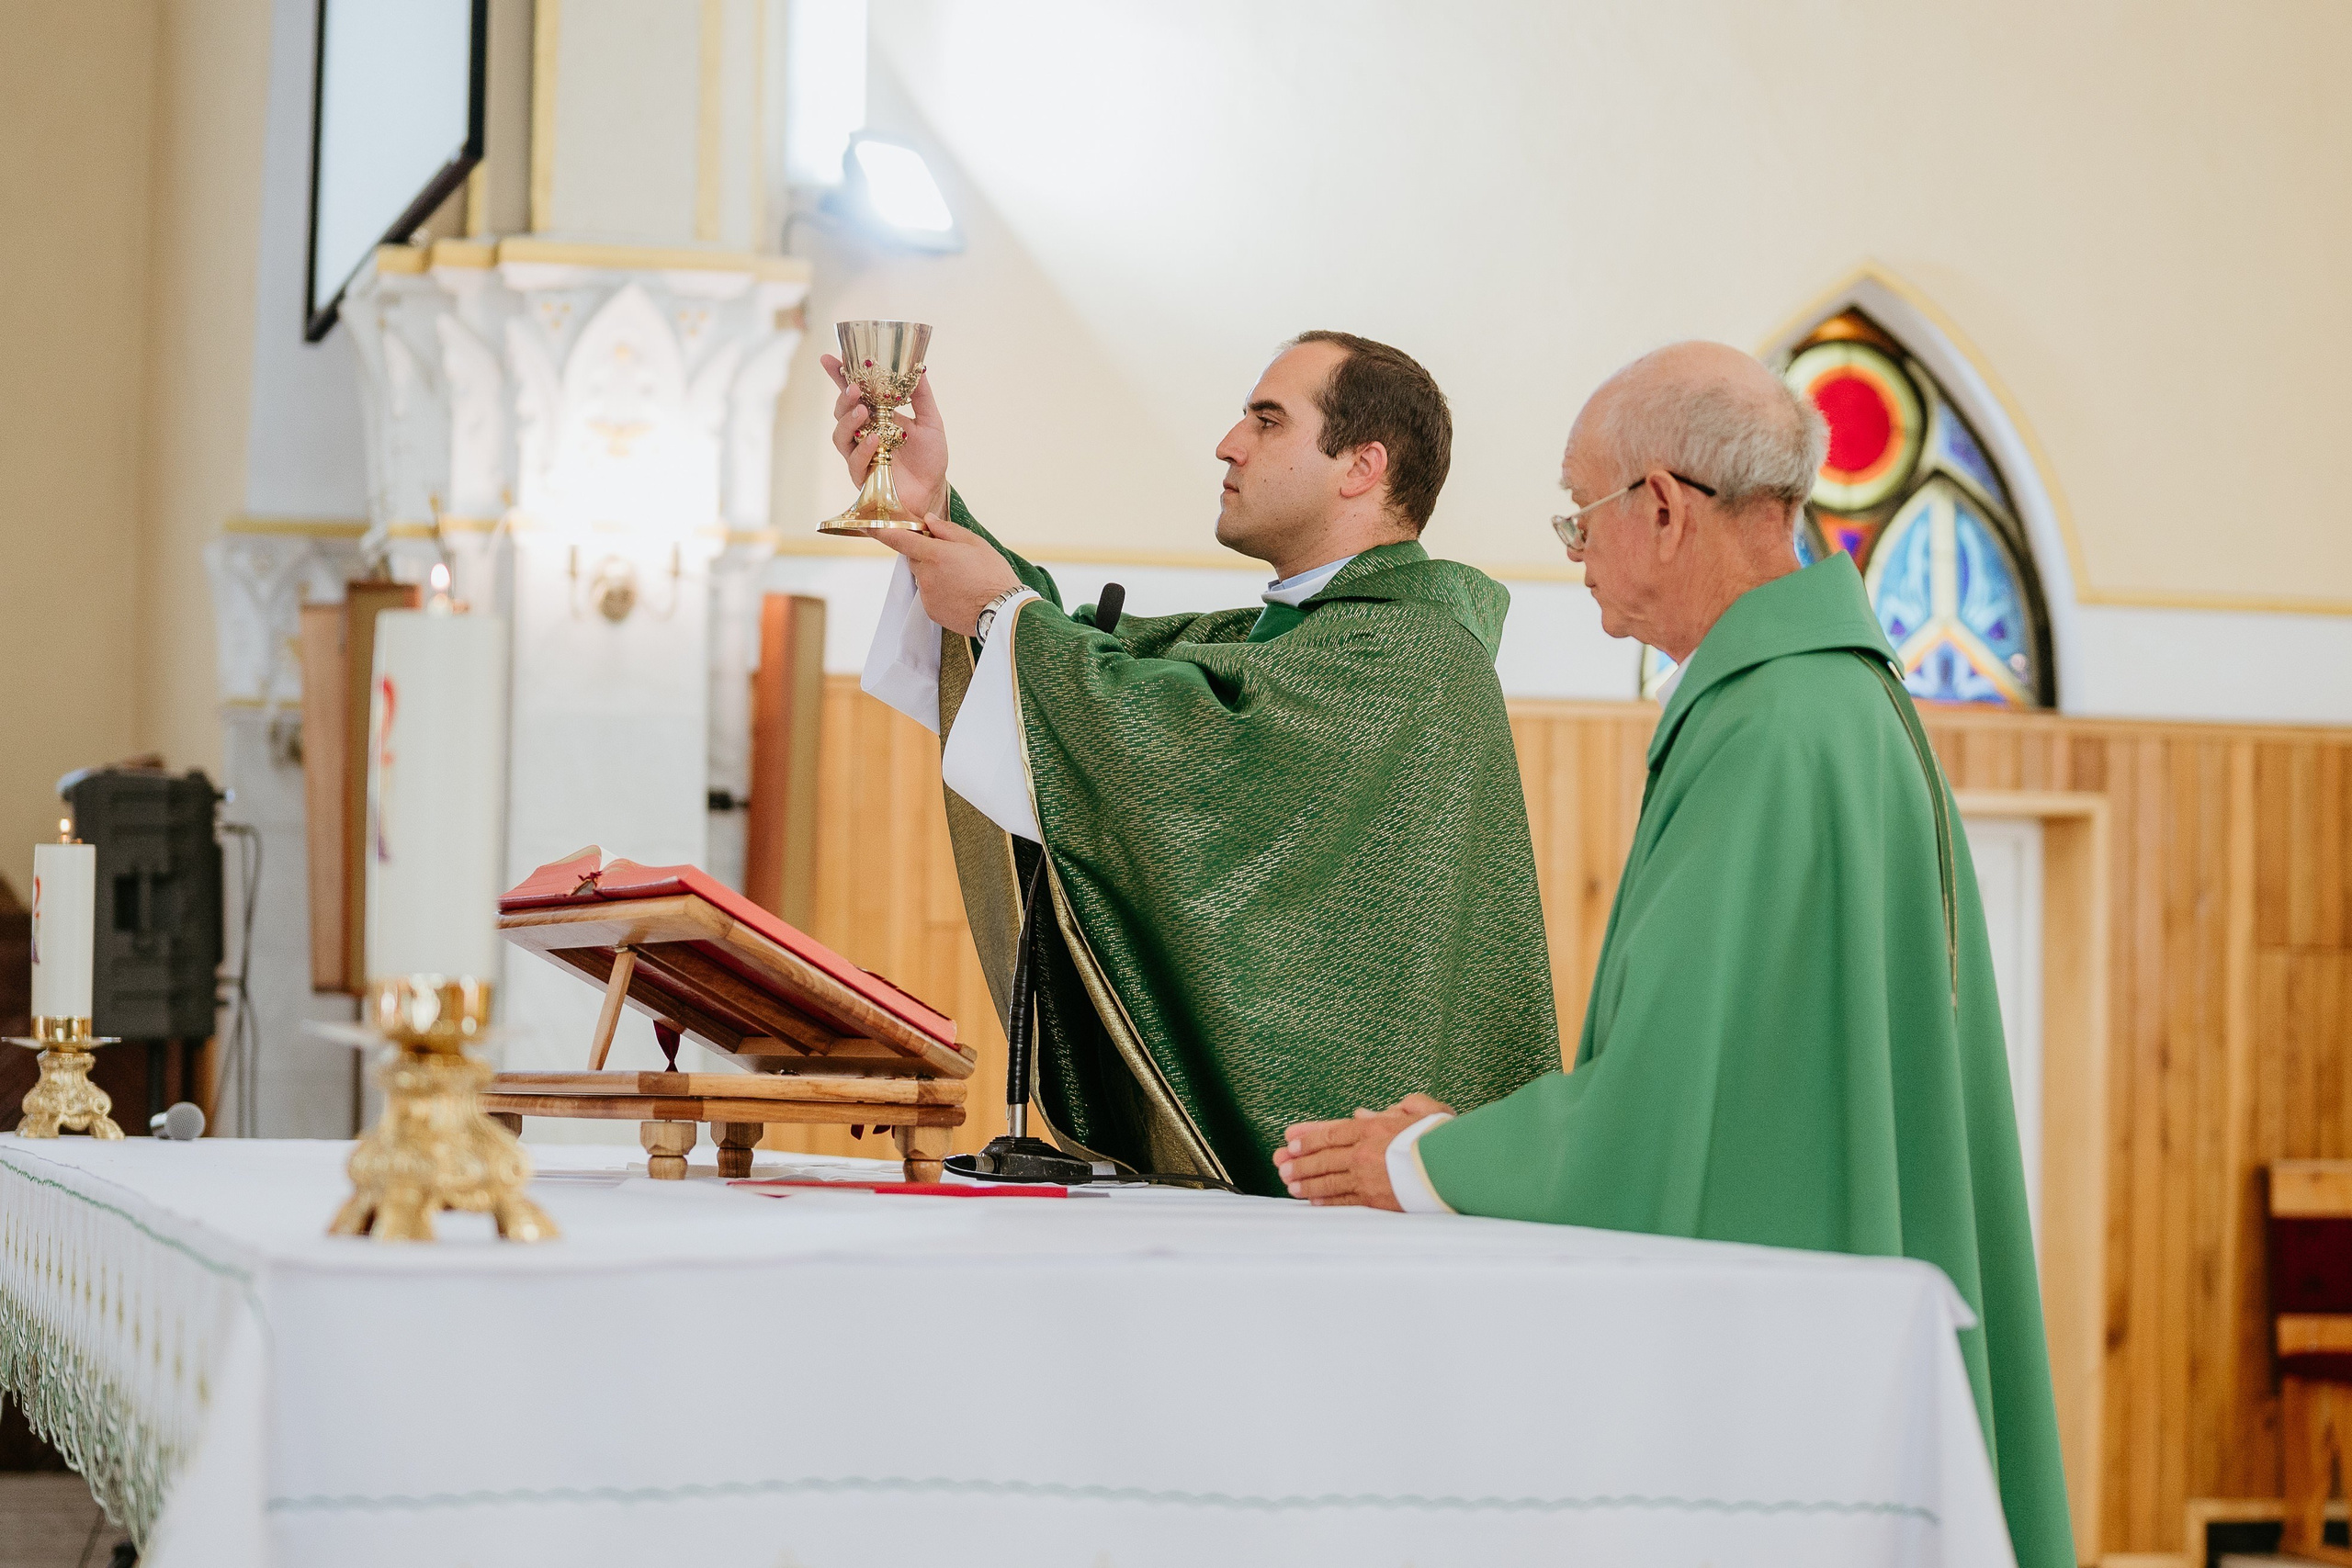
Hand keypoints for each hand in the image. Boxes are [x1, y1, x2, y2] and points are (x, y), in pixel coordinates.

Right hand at [824, 355, 949, 519]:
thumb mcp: (930, 422)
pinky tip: (874, 439)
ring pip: (841, 435)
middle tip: (854, 388)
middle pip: (842, 411)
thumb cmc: (930, 457)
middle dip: (844, 398)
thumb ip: (922, 397)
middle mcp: (864, 432)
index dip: (839, 376)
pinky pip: (855, 461)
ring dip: (848, 421)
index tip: (829, 359)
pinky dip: (863, 449)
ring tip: (862, 410)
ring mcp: (861, 454)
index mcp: (877, 415)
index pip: (854, 393)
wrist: (933, 490)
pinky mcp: (863, 475)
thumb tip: (919, 368)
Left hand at [872, 511, 1021, 636]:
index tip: (870, 526)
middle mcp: (926, 575)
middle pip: (915, 558)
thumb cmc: (993, 575)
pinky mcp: (931, 611)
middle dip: (927, 555)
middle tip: (952, 558)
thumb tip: (928, 520)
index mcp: (935, 555)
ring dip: (935, 574)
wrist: (1003, 613)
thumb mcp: (976, 544)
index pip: (900, 540)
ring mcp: (927, 595)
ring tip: (962, 580)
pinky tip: (960, 593)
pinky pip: (929, 595)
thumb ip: (948, 530)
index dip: (883, 532)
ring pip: (923, 577)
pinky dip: (940, 592)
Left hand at [1272, 1093, 1450, 1209]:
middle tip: (1281, 1165)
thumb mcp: (1421, 1109)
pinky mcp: (1376, 1200)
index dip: (1309, 1137)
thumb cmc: (1442, 1137)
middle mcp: (1364, 1153)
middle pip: (1324, 1157)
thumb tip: (1366, 1114)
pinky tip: (1313, 1200)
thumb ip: (1394, 1108)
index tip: (1291, 1140)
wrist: (1455, 1168)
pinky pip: (1344, 1200)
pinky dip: (1326, 1200)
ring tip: (1289, 1183)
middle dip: (1299, 1161)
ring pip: (1329, 1180)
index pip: (1332, 1132)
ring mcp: (1368, 1178)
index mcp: (1373, 1128)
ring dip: (1306, 1182)